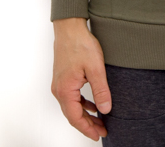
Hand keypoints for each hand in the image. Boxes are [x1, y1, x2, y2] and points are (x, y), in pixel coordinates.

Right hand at [51, 17, 111, 140]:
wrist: (70, 28)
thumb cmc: (80, 44)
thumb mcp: (95, 68)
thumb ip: (101, 91)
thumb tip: (106, 110)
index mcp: (65, 90)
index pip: (75, 118)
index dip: (87, 129)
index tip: (99, 135)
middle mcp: (59, 90)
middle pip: (72, 115)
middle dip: (87, 124)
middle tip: (102, 131)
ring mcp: (60, 84)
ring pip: (72, 106)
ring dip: (85, 115)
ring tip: (99, 120)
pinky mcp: (63, 78)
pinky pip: (72, 97)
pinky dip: (82, 104)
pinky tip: (92, 104)